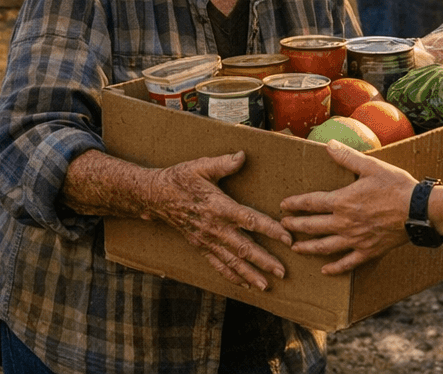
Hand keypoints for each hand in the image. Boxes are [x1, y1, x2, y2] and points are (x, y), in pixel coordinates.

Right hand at [145, 152, 291, 290]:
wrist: (155, 196)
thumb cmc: (180, 179)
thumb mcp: (200, 166)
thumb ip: (223, 163)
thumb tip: (242, 155)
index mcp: (218, 206)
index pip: (249, 220)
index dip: (270, 229)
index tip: (287, 238)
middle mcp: (214, 227)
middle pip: (243, 248)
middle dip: (264, 261)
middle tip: (282, 272)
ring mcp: (206, 240)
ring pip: (231, 261)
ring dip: (250, 274)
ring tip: (266, 286)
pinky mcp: (200, 246)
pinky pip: (217, 265)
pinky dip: (231, 276)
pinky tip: (245, 284)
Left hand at [280, 139, 415, 274]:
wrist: (418, 210)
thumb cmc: (395, 186)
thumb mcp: (371, 166)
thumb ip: (347, 157)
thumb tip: (329, 144)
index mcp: (342, 201)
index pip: (311, 203)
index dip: (295, 204)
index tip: (283, 205)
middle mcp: (344, 223)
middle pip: (312, 226)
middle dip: (295, 226)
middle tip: (283, 226)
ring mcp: (355, 240)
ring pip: (324, 247)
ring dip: (307, 248)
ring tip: (295, 248)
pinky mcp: (368, 251)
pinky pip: (347, 263)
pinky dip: (334, 268)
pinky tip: (325, 270)